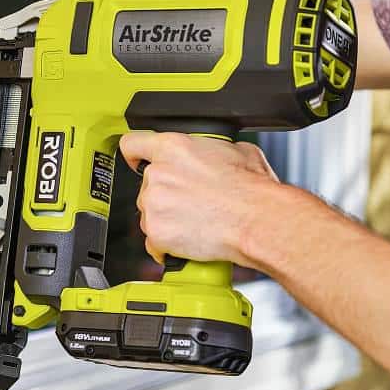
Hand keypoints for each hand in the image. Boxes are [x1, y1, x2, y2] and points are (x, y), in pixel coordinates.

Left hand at [118, 132, 278, 266]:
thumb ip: (210, 149)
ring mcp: (154, 205)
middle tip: (190, 202)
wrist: (256, 220)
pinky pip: (153, 242)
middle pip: (146, 186)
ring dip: (166, 219)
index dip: (135, 155)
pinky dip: (167, 245)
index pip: (133, 144)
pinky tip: (188, 240)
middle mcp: (157, 174)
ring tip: (195, 222)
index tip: (136, 162)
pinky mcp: (156, 233)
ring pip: (149, 214)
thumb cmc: (251, 189)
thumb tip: (212, 154)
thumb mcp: (235, 150)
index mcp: (172, 148)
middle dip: (165, 195)